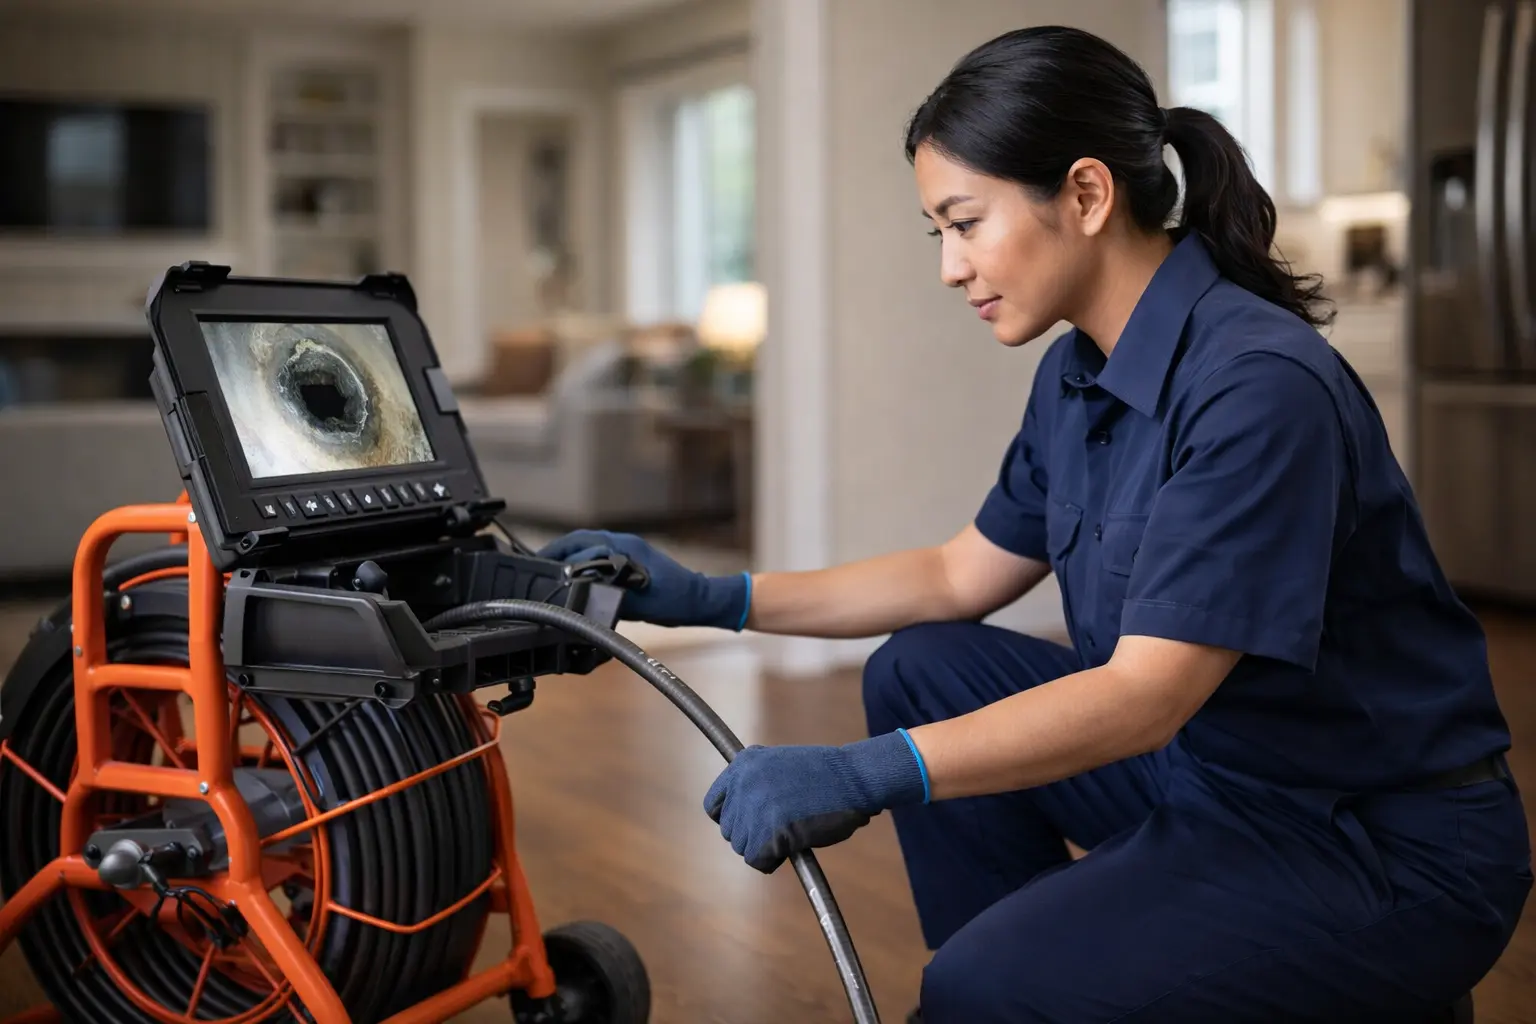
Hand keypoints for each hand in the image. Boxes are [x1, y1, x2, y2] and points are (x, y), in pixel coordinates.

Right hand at [537, 530, 749, 628]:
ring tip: (551, 570)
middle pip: (582, 539)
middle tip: (538, 565)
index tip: (539, 563)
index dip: (558, 552)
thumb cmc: (674, 599)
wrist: (700, 600)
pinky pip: (602, 555)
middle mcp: (624, 543)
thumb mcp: (638, 602)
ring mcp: (629, 549)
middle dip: (559, 550)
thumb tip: (579, 592)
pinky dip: (585, 562)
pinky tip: (576, 578)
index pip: (582, 542)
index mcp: (624, 547)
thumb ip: (608, 594)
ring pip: (591, 545)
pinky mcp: (633, 560)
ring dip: (571, 554)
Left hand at [703, 732, 929, 872]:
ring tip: (791, 834)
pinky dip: (773, 861)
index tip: (748, 825)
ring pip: (743, 847)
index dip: (731, 819)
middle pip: (729, 830)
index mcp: (743, 764)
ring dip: (764, 848)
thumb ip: (756, 784)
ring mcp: (755, 807)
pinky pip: (758, 860)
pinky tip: (792, 848)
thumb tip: (739, 815)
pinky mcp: (770, 831)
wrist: (855, 778)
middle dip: (752, 836)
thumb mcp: (779, 766)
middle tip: (781, 830)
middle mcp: (743, 783)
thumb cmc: (826, 776)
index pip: (713, 804)